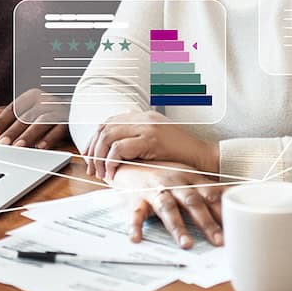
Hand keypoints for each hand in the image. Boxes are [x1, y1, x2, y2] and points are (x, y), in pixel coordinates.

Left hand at [0, 88, 68, 148]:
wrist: (78, 110)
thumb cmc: (44, 114)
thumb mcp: (23, 114)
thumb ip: (2, 116)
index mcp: (32, 97)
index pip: (13, 108)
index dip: (1, 120)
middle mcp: (46, 101)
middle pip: (26, 116)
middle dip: (13, 131)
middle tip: (1, 144)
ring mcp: (59, 110)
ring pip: (42, 122)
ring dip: (30, 135)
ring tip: (18, 147)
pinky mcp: (70, 122)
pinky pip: (59, 129)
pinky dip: (50, 138)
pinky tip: (40, 147)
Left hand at [84, 110, 219, 180]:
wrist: (203, 156)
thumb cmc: (181, 155)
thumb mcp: (156, 144)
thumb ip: (137, 142)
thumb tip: (114, 155)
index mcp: (143, 116)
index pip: (108, 121)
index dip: (94, 139)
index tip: (88, 157)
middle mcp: (143, 117)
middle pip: (104, 128)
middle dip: (92, 150)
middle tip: (91, 169)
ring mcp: (147, 126)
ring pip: (108, 137)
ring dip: (99, 158)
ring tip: (100, 174)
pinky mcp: (151, 139)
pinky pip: (119, 148)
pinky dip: (111, 162)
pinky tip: (113, 173)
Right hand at [109, 162, 225, 247]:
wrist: (131, 163)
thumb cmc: (165, 174)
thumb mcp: (189, 177)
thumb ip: (210, 190)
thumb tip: (235, 200)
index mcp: (190, 179)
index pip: (210, 195)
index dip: (223, 211)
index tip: (235, 227)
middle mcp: (174, 183)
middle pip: (192, 202)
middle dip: (206, 222)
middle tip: (219, 241)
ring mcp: (155, 191)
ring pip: (168, 208)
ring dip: (177, 226)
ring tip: (187, 244)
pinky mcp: (136, 199)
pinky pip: (136, 213)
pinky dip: (135, 226)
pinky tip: (136, 239)